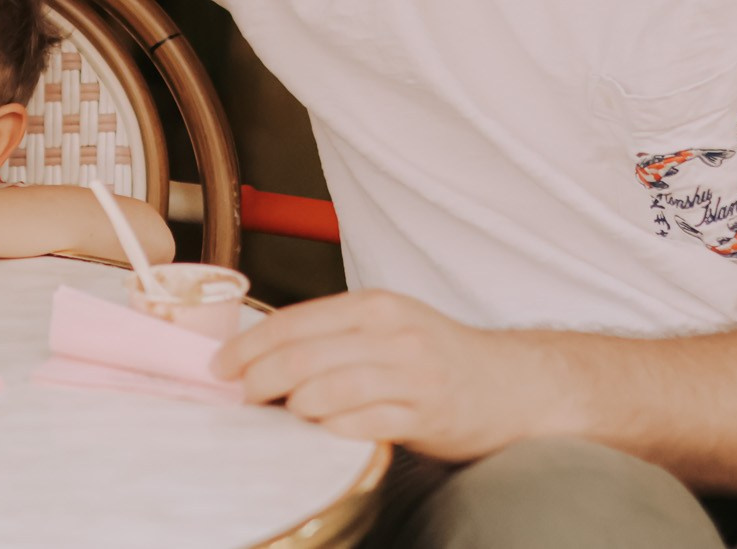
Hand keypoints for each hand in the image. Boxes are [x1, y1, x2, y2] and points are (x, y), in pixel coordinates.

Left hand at [212, 289, 572, 460]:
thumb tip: (262, 352)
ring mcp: (411, 375)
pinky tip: (324, 430)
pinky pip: (362, 425)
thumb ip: (333, 334)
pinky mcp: (426, 415)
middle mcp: (391, 334)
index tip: (222, 366)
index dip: (248, 347)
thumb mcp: (386, 325)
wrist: (514, 385)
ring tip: (284, 414)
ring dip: (294, 407)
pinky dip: (333, 430)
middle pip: (301, 357)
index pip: (292, 323)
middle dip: (258, 379)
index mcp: (373, 306)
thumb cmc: (438, 356)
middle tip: (241, 396)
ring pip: (326, 391)